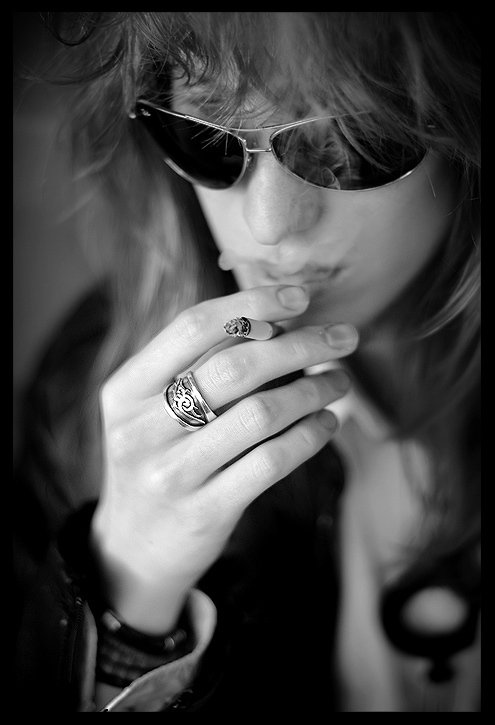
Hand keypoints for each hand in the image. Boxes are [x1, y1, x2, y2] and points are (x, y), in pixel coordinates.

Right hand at [90, 285, 357, 632]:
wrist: (132, 550)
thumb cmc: (156, 460)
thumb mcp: (150, 411)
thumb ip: (195, 367)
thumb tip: (276, 321)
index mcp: (125, 390)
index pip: (191, 327)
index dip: (251, 303)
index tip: (301, 297)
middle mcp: (142, 429)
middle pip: (235, 366)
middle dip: (300, 343)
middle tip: (344, 336)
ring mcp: (172, 473)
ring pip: (261, 413)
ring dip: (313, 390)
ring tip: (339, 380)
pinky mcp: (206, 512)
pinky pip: (271, 462)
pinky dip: (309, 436)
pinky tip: (327, 423)